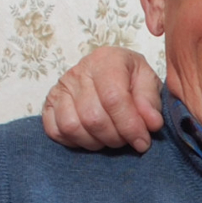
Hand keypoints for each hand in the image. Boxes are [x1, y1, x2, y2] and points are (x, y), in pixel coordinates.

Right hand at [42, 47, 162, 151]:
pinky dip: (75, 142)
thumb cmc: (131, 77)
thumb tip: (152, 124)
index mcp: (106, 60)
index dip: (130, 125)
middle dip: (115, 137)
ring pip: (72, 127)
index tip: (142, 142)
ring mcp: (61, 88)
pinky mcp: (49, 103)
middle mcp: (79, 72)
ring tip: (112, 138)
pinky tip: (92, 137)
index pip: (114, 98)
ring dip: (96, 142)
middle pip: (93, 117)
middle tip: (128, 140)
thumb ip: (150, 101)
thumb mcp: (148, 82)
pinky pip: (55, 131)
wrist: (109, 71)